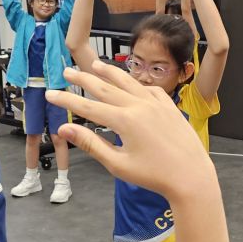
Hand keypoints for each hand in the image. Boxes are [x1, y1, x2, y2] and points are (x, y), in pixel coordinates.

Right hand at [49, 61, 214, 199]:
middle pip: (106, 88)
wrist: (191, 177)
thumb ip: (91, 144)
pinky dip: (137, 84)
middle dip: (84, 79)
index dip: (67, 100)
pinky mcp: (169, 107)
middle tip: (68, 72)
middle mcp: (140, 106)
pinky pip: (150, 90)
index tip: (51, 93)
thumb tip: (65, 128)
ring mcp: (157, 104)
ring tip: (95, 65)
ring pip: (128, 82)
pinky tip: (131, 84)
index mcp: (125, 121)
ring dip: (109, 72)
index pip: (88, 107)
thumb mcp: (118, 164)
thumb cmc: (154, 176)